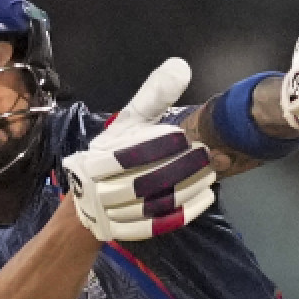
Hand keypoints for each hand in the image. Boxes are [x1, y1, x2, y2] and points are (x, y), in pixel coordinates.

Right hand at [62, 58, 215, 240]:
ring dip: (186, 190)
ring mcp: (110, 213)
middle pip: (143, 181)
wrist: (88, 197)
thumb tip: (180, 67)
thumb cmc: (114, 150)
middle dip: (179, 168)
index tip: (185, 136)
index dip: (159, 145)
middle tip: (206, 154)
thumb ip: (153, 96)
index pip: (130, 153)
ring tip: (210, 174)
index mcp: (98, 156)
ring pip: (152, 204)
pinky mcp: (122, 231)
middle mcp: (99, 187)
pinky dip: (183, 213)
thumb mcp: (129, 121)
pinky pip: (156, 225)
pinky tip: (206, 198)